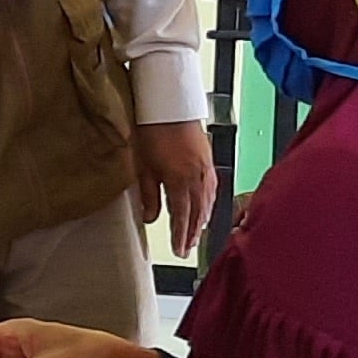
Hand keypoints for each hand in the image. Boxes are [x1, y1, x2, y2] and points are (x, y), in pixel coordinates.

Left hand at [132, 119, 212, 255]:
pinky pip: (212, 190)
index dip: (180, 236)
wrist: (170, 105)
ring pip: (207, 203)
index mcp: (180, 182)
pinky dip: (209, 204)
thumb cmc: (154, 131)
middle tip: (188, 250)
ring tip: (196, 234)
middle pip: (197, 214)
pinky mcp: (209, 161)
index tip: (179, 251)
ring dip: (202, 221)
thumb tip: (149, 218)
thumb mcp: (144, 166)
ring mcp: (206, 170)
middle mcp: (197, 179)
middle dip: (192, 234)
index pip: (181, 218)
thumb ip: (148, 195)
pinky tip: (206, 208)